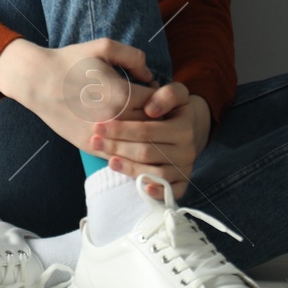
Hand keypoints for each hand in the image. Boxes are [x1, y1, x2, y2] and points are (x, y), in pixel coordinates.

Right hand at [0, 37, 155, 155]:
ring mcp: (101, 136)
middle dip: (159, 120)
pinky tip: (134, 143)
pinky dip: (130, 152)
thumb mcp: (103, 47)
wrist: (37, 81)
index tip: (161, 95)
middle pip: (152, 127)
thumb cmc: (70, 61)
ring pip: (138, 146)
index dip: (164, 99)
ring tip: (150, 128)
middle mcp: (114, 119)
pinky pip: (119, 156)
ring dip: (148, 139)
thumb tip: (150, 76)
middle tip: (161, 113)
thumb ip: (133, 57)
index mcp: (122, 94)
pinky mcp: (89, 146)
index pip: (159, 104)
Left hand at [87, 82, 210, 198]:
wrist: (193, 128)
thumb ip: (167, 95)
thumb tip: (150, 110)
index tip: (98, 126)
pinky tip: (141, 187)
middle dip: (117, 147)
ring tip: (109, 161)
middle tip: (94, 142)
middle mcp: (187, 151)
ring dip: (130, 169)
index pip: (146, 131)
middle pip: (146, 153)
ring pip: (155, 173)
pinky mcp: (183, 183)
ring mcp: (185, 168)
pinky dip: (157, 192)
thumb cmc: (175, 109)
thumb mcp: (176, 94)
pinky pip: (171, 192)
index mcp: (184, 128)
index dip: (121, 129)